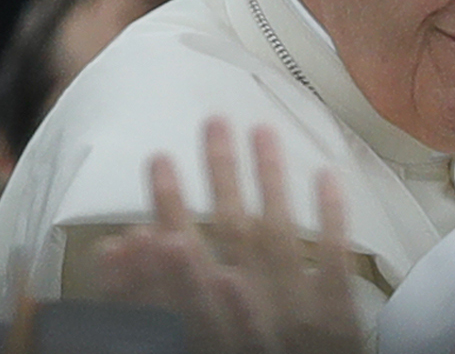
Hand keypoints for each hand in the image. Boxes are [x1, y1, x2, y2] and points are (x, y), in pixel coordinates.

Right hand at [94, 118, 360, 353]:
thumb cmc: (234, 341)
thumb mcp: (181, 329)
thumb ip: (144, 299)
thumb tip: (116, 243)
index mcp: (208, 322)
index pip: (177, 272)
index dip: (166, 225)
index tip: (156, 174)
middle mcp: (251, 313)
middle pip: (233, 237)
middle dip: (222, 178)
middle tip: (214, 122)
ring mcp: (296, 313)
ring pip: (279, 238)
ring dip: (270, 180)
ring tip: (262, 129)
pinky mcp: (337, 317)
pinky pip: (335, 265)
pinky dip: (331, 219)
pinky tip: (325, 174)